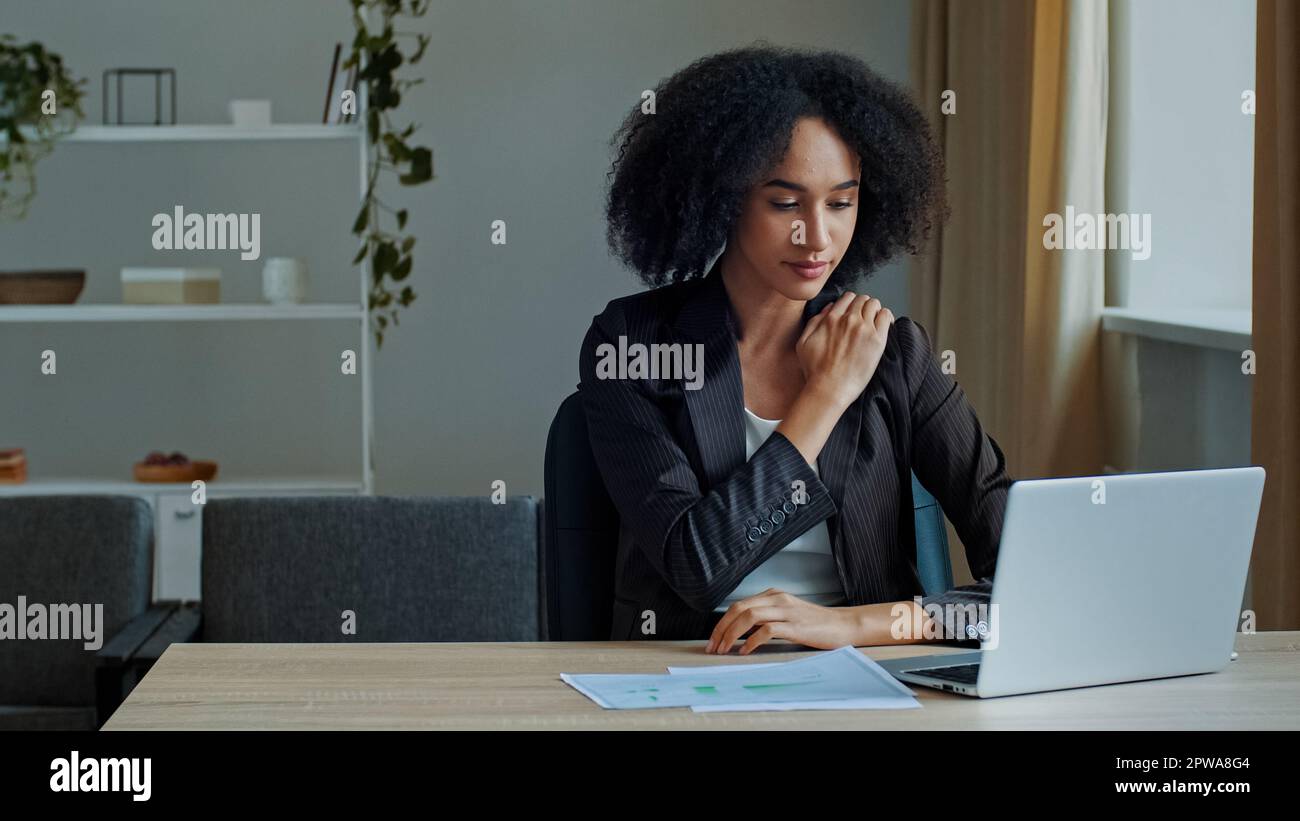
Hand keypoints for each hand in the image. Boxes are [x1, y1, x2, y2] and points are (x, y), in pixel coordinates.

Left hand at [705, 588, 861, 654]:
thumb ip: (767, 617)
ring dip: (731, 634)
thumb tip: (740, 631)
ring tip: (725, 650)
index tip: (713, 639)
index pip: (738, 605)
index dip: (722, 622)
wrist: (843, 625)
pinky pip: (766, 631)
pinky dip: (751, 641)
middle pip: (739, 608)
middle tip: (713, 647)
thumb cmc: (815, 624)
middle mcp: (777, 599)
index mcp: (773, 595)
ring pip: (749, 617)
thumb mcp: (787, 614)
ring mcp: (786, 611)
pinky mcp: (795, 626)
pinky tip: (745, 651)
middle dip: (721, 628)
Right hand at [795, 291, 892, 407]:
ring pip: (875, 304)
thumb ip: (814, 321)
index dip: (852, 303)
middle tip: (865, 318)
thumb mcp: (804, 342)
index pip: (847, 298)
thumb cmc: (815, 371)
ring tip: (875, 322)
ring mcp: (864, 329)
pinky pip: (886, 316)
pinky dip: (886, 317)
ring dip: (875, 310)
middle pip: (863, 299)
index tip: (854, 312)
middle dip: (864, 306)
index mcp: (831, 319)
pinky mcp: (877, 340)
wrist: (829, 389)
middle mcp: (848, 320)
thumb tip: (829, 308)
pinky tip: (885, 325)